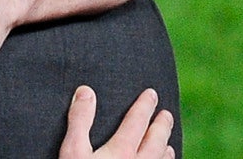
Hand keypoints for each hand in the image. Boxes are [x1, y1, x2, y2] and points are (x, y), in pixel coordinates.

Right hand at [60, 86, 174, 158]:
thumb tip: (86, 91)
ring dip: (166, 149)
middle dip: (161, 125)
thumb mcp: (73, 152)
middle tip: (166, 114)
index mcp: (122, 151)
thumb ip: (79, 121)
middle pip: (156, 141)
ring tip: (169, 143)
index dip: (144, 106)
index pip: (137, 122)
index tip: (151, 94)